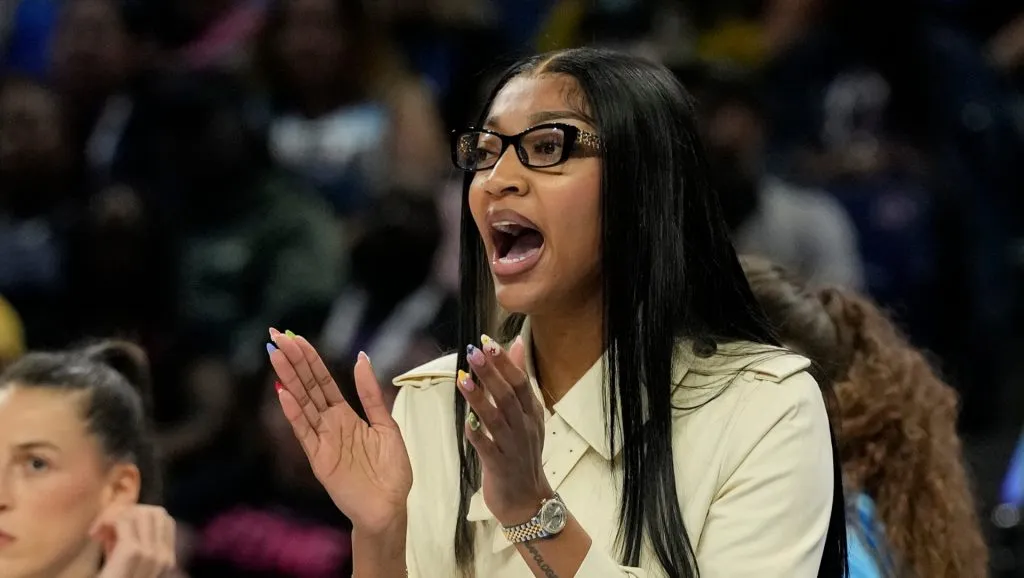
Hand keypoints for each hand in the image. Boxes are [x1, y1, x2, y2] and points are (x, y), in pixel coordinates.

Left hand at [91, 505, 175, 577]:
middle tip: (105, 529)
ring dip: (117, 516)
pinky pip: (124, 521)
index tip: (115, 529)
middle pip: (155, 512)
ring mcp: (151, 555)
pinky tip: (94, 535)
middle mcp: (164, 558)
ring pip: (141, 512)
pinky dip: (107, 521)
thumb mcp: (124, 563)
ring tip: (99, 532)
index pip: (164, 519)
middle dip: (129, 512)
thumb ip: (133, 543)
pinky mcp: (133, 552)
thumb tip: (128, 513)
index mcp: (166, 561)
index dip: (139, 516)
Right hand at [267, 329, 411, 533]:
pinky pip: (305, 433)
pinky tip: (283, 395)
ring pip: (302, 404)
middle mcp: (329, 424)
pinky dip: (294, 414)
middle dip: (293, 362)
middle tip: (276, 337)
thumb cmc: (390, 471)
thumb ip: (370, 394)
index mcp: (345, 415)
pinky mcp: (320, 459)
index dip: (310, 359)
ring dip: (289, 380)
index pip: (322, 381)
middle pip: (308, 387)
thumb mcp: (385, 425)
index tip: (295, 337)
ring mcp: (322, 440)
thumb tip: (361, 358)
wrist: (390, 507)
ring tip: (275, 357)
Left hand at [458, 336, 551, 525]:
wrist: (526, 500)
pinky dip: (477, 434)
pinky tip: (466, 421)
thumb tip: (515, 343)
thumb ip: (519, 378)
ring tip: (463, 379)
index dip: (504, 362)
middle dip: (491, 373)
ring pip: (496, 418)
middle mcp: (524, 427)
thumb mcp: (527, 414)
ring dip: (479, 398)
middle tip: (474, 352)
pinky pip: (487, 448)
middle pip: (508, 396)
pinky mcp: (499, 466)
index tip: (487, 341)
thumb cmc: (522, 452)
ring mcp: (513, 447)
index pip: (520, 382)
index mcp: (531, 413)